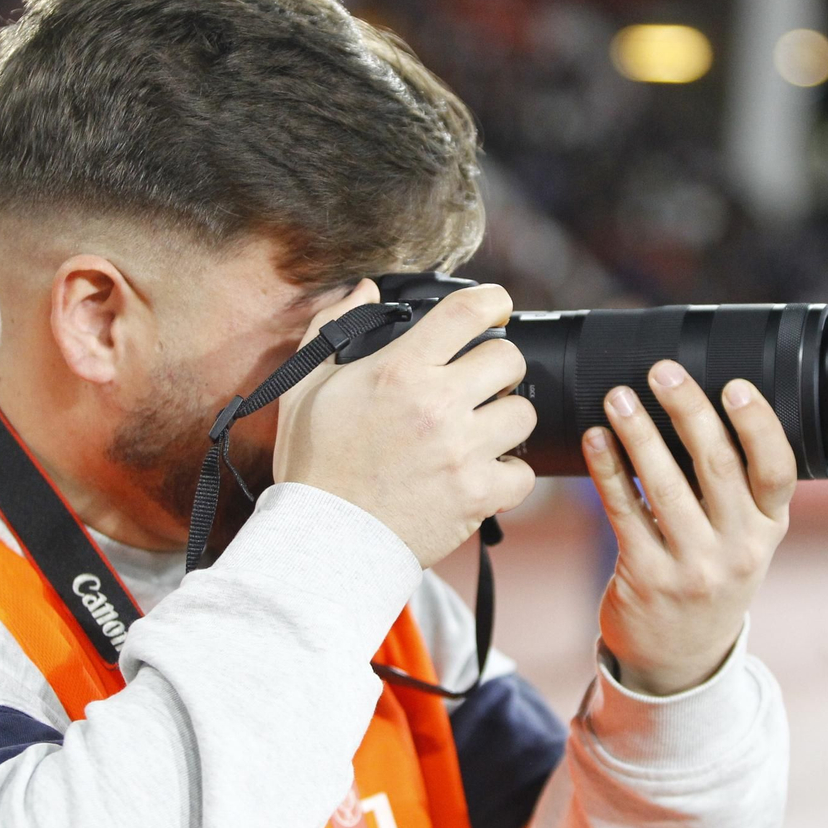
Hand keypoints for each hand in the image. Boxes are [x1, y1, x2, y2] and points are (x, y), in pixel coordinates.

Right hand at [274, 279, 536, 568]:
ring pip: (523, 413)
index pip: (468, 312)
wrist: (324, 538)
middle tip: (481, 381)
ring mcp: (462, 451)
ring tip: (481, 429)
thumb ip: (333, 327)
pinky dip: (508, 474)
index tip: (496, 306)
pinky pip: (522, 473)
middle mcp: (437, 405)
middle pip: (508, 359)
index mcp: (399, 371)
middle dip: (499, 365)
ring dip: (506, 418)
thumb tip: (364, 289)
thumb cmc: (314, 464)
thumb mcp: (305, 386)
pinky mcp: (477, 494)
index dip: (492, 299)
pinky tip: (483, 473)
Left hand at [586, 361, 794, 696]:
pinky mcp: (647, 577)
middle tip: (662, 371)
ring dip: (638, 433)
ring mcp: (693, 567)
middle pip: (716, 466)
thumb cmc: (710, 575)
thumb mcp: (742, 539)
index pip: (777, 470)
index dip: (758, 425)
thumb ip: (733, 488)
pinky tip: (594, 439)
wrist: (681, 657)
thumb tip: (697, 406)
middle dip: (688, 410)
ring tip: (618, 397)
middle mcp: (738, 548)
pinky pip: (623, 511)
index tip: (735, 386)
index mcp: (768, 528)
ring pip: (664, 485)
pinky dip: (607, 469)